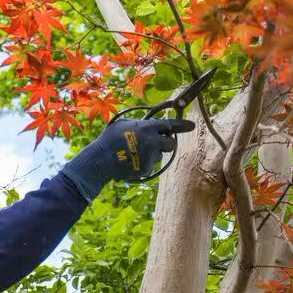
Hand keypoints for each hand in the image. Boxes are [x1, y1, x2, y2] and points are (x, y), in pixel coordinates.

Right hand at [61, 118, 194, 200]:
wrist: (101, 160)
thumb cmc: (109, 139)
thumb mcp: (123, 124)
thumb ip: (139, 124)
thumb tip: (147, 125)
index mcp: (147, 127)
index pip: (170, 124)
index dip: (182, 125)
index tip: (191, 125)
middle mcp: (152, 141)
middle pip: (171, 144)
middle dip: (165, 144)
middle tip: (155, 144)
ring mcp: (150, 156)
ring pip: (159, 156)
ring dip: (152, 154)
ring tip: (134, 154)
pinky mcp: (147, 169)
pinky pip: (150, 166)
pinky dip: (143, 164)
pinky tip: (131, 162)